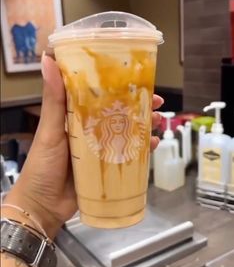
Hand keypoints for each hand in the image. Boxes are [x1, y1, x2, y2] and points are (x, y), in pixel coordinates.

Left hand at [6, 55, 163, 237]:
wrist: (43, 207)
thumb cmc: (42, 166)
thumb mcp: (49, 130)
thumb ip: (53, 99)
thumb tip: (47, 59)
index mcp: (75, 118)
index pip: (100, 96)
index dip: (119, 87)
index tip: (137, 80)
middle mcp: (89, 131)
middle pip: (118, 114)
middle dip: (139, 107)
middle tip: (157, 103)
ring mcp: (98, 150)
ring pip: (126, 133)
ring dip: (143, 126)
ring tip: (158, 122)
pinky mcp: (105, 168)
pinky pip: (126, 156)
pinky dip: (141, 150)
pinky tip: (152, 146)